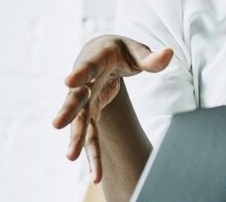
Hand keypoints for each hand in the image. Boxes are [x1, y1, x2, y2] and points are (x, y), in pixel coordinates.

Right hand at [51, 35, 172, 182]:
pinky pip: (91, 135)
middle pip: (76, 97)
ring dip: (76, 139)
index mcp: (96, 59)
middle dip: (67, 110)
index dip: (79, 73)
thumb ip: (150, 57)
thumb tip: (168, 54)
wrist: (102, 56)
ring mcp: (86, 100)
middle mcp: (85, 82)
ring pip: (80, 121)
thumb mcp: (136, 50)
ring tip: (70, 157)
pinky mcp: (91, 113)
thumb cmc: (120, 51)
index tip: (69, 81)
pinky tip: (96, 175)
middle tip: (56, 124)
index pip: (87, 67)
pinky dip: (93, 154)